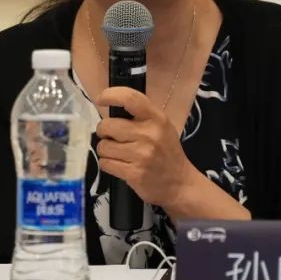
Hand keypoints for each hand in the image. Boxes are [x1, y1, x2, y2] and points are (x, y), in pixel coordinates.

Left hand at [93, 86, 202, 210]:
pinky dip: (108, 164)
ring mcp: (141, 155)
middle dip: (103, 132)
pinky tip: (120, 165)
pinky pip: (105, 164)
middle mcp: (149, 134)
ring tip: (118, 154)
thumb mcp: (162, 127)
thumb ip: (141, 116)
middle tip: (111, 137)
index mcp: (157, 118)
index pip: (130, 99)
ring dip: (106, 151)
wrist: (180, 183)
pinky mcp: (134, 173)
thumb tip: (110, 106)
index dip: (110, 95)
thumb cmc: (167, 152)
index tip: (100, 99)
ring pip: (103, 147)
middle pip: (107, 125)